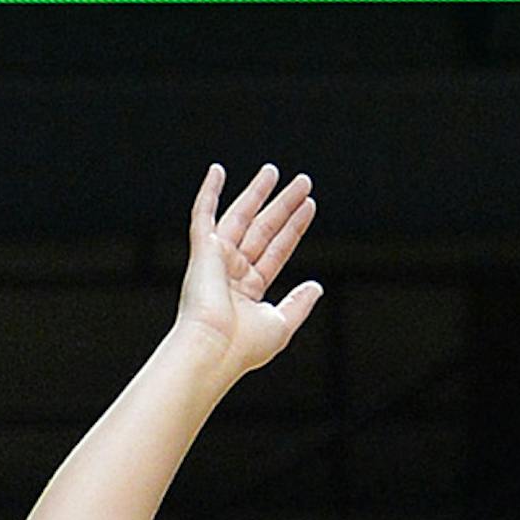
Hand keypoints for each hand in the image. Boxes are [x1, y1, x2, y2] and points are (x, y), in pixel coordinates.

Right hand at [175, 164, 321, 377]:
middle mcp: (233, 270)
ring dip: (258, 192)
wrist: (214, 348)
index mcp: (250, 289)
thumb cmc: (244, 346)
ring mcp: (216, 258)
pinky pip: (203, 214)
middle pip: (264, 228)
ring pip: (241, 216)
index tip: (309, 206)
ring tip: (274, 171)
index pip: (277, 250)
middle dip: (283, 204)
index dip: (294, 227)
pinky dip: (209, 192)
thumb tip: (317, 286)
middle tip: (303, 181)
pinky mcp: (202, 250)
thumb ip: (299, 303)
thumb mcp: (282, 324)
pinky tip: (217, 170)